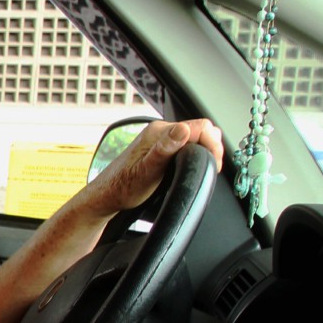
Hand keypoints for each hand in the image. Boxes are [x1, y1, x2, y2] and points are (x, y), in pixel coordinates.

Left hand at [83, 118, 224, 218]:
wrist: (108, 195)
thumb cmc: (123, 186)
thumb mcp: (147, 171)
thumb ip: (165, 149)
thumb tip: (183, 130)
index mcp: (159, 132)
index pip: (201, 127)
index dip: (214, 145)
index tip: (213, 164)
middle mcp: (161, 131)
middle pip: (201, 130)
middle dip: (211, 148)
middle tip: (210, 168)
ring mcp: (161, 139)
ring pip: (195, 137)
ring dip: (204, 151)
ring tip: (202, 168)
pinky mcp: (161, 147)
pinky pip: (186, 144)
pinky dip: (195, 154)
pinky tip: (191, 166)